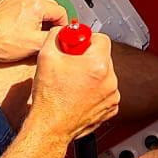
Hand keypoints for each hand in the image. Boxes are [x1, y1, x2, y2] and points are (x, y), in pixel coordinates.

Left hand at [0, 0, 67, 62]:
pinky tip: (21, 28)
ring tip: (34, 31)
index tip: (58, 34)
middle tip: (47, 34)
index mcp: (36, 5)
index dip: (62, 25)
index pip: (61, 11)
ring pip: (36, 4)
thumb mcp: (34, 45)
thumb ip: (53, 38)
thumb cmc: (1, 42)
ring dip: (40, 16)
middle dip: (52, 20)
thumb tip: (61, 36)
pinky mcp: (6, 2)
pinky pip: (23, 5)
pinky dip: (26, 15)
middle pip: (50, 6)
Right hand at [27, 28, 118, 142]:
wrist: (50, 127)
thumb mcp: (46, 56)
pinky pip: (105, 90)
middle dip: (87, 57)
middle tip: (70, 65)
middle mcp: (110, 81)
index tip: (76, 45)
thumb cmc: (49, 98)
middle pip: (102, 56)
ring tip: (72, 82)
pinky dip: (94, 90)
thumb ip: (57, 35)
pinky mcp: (111, 108)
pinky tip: (78, 94)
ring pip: (104, 74)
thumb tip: (62, 31)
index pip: (101, 38)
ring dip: (91, 74)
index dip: (85, 39)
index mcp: (98, 65)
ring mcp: (112, 96)